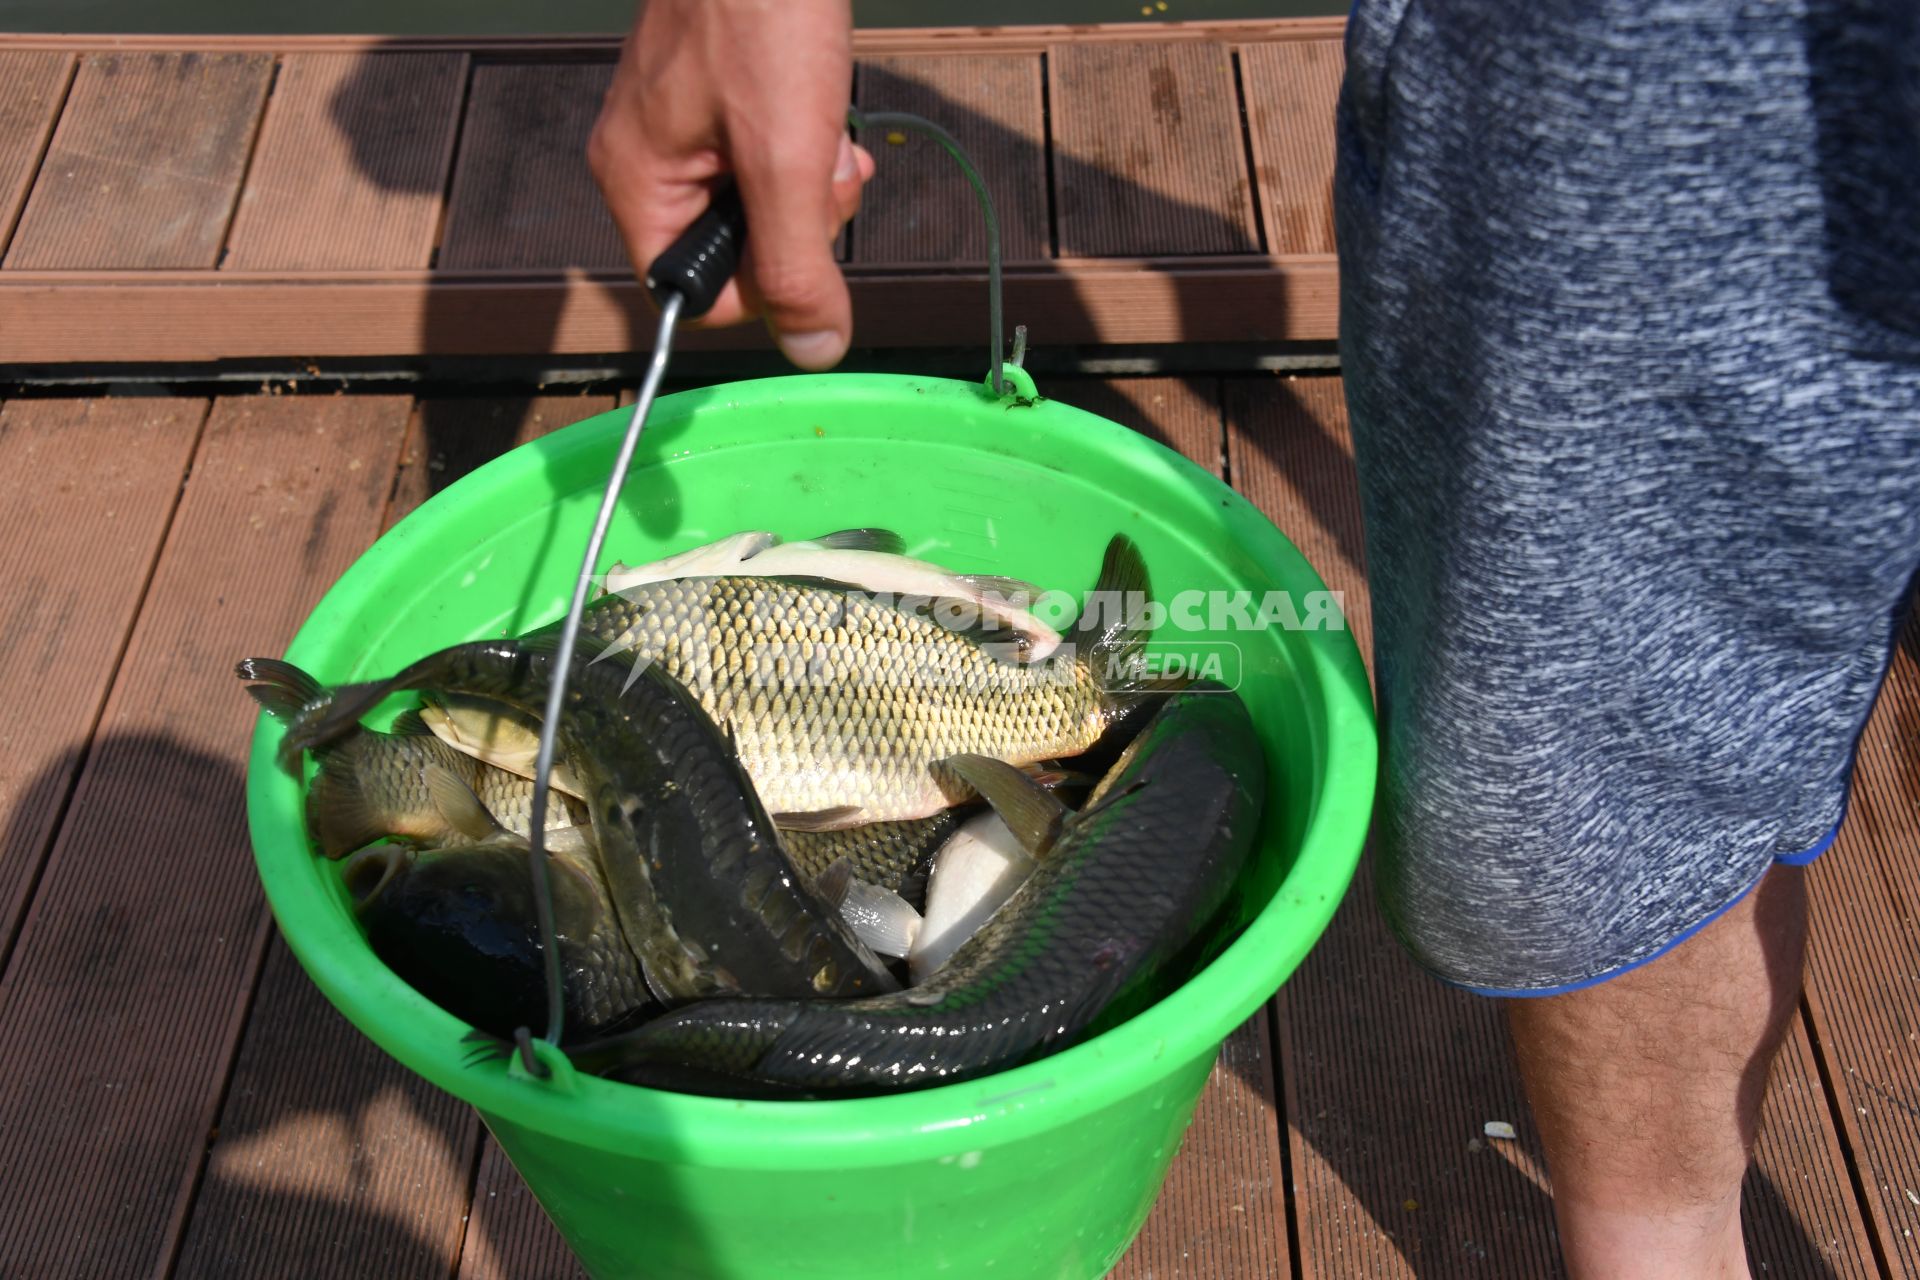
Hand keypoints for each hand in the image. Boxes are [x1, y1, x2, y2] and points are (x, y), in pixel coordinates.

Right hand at [590, 0, 873, 369]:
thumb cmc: (760, 8)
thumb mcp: (787, 158)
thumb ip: (798, 263)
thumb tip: (813, 345)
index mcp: (637, 179)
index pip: (692, 294)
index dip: (761, 286)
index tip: (802, 247)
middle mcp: (649, 155)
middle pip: (735, 248)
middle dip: (796, 221)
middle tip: (816, 170)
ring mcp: (685, 122)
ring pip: (762, 201)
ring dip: (811, 178)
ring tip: (824, 127)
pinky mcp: (722, 94)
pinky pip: (770, 153)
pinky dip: (809, 140)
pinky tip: (826, 104)